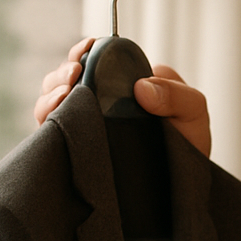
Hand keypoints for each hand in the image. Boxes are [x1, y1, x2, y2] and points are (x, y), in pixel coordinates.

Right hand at [34, 38, 212, 157]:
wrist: (183, 191)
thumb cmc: (188, 148)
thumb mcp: (193, 112)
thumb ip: (176, 94)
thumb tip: (141, 88)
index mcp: (125, 88)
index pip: (96, 61)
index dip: (85, 51)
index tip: (87, 49)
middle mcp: (101, 105)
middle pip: (68, 79)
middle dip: (63, 71)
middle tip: (74, 72)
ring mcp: (88, 128)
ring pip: (55, 101)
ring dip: (51, 91)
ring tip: (64, 93)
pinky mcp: (78, 151)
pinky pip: (52, 131)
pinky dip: (47, 116)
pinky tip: (57, 112)